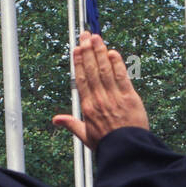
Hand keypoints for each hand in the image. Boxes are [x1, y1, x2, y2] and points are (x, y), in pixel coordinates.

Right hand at [51, 33, 148, 149]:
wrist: (127, 150)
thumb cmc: (107, 145)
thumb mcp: (85, 136)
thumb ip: (71, 124)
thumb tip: (55, 120)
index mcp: (88, 107)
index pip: (81, 80)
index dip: (78, 62)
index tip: (76, 49)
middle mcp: (99, 99)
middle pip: (91, 71)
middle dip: (88, 51)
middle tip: (85, 36)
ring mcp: (114, 97)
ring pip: (105, 70)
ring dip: (100, 52)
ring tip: (96, 38)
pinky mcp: (130, 97)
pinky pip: (122, 77)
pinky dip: (117, 64)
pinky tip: (113, 52)